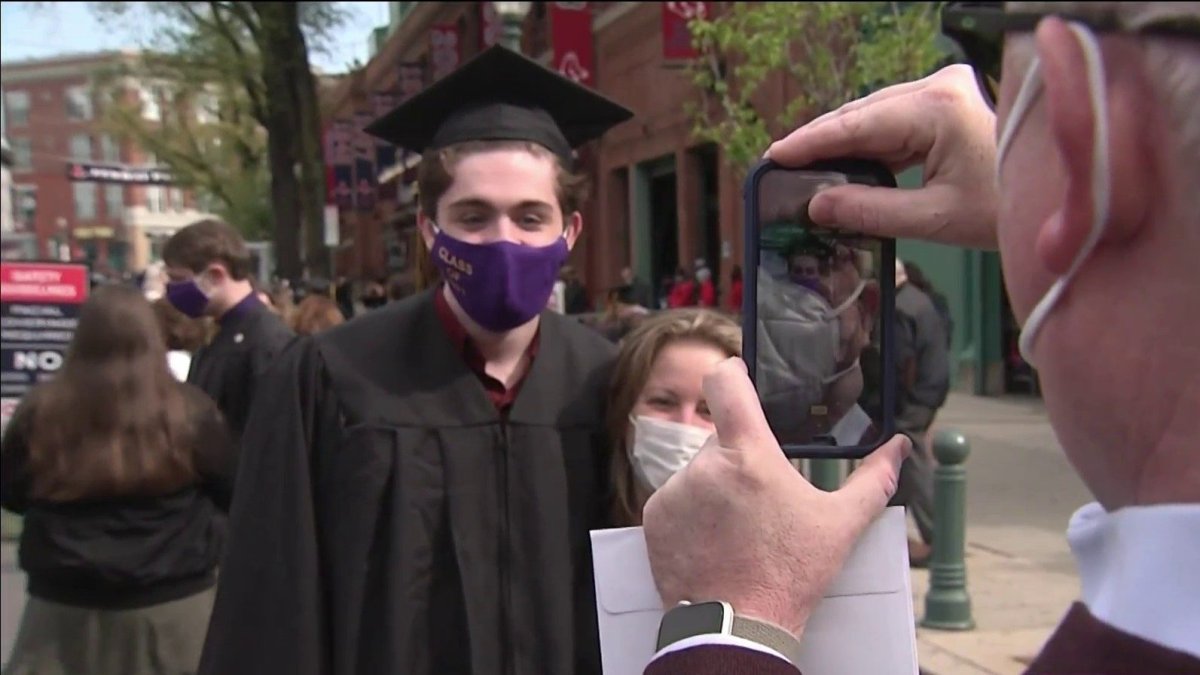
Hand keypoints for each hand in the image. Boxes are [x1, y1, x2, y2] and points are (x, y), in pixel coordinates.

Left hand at [642, 358, 908, 637]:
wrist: (738, 626)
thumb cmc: (789, 575)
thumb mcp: (840, 525)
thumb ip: (874, 479)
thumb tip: (900, 447)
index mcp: (749, 455)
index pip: (726, 382)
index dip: (733, 373)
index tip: (740, 380)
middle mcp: (705, 465)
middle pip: (719, 438)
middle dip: (738, 458)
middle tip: (759, 497)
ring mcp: (675, 491)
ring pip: (696, 471)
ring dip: (713, 488)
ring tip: (737, 528)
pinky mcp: (653, 518)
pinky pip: (673, 499)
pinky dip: (690, 513)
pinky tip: (713, 540)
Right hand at [765, 64, 999, 249]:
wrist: (1060, 198)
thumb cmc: (1007, 210)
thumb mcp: (934, 219)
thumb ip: (870, 211)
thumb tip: (818, 205)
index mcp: (939, 107)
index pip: (859, 123)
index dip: (813, 141)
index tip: (776, 154)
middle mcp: (940, 87)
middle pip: (863, 113)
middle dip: (824, 140)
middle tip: (781, 162)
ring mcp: (945, 91)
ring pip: (875, 116)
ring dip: (843, 142)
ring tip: (803, 164)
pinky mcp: (947, 104)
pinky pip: (894, 122)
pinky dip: (868, 144)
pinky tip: (842, 162)